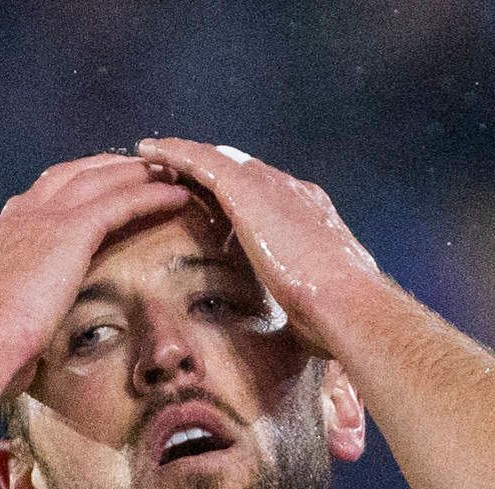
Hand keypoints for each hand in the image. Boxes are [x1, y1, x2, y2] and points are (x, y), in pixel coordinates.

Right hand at [0, 153, 200, 400]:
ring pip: (102, 178)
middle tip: (147, 167)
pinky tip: (177, 194)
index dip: (82, 182)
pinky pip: (121, 202)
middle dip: (113, 166)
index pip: (50, 190)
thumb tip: (28, 322)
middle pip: (77, 172)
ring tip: (170, 172)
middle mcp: (25, 212)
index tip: (107, 183)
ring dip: (138, 172)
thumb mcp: (3, 311)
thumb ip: (19, 300)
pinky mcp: (71, 230)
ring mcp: (47, 216)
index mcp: (9, 230)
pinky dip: (151, 194)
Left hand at [130, 138, 384, 355]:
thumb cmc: (335, 317)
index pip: (268, 199)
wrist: (347, 301)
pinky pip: (200, 160)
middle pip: (241, 173)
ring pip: (217, 160)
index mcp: (310, 217)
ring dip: (184, 157)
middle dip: (211, 171)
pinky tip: (147, 150)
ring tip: (153, 156)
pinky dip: (173, 153)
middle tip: (176, 173)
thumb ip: (299, 305)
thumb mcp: (312, 306)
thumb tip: (296, 331)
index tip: (218, 206)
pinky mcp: (246, 188)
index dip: (241, 198)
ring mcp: (270, 186)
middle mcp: (292, 192)